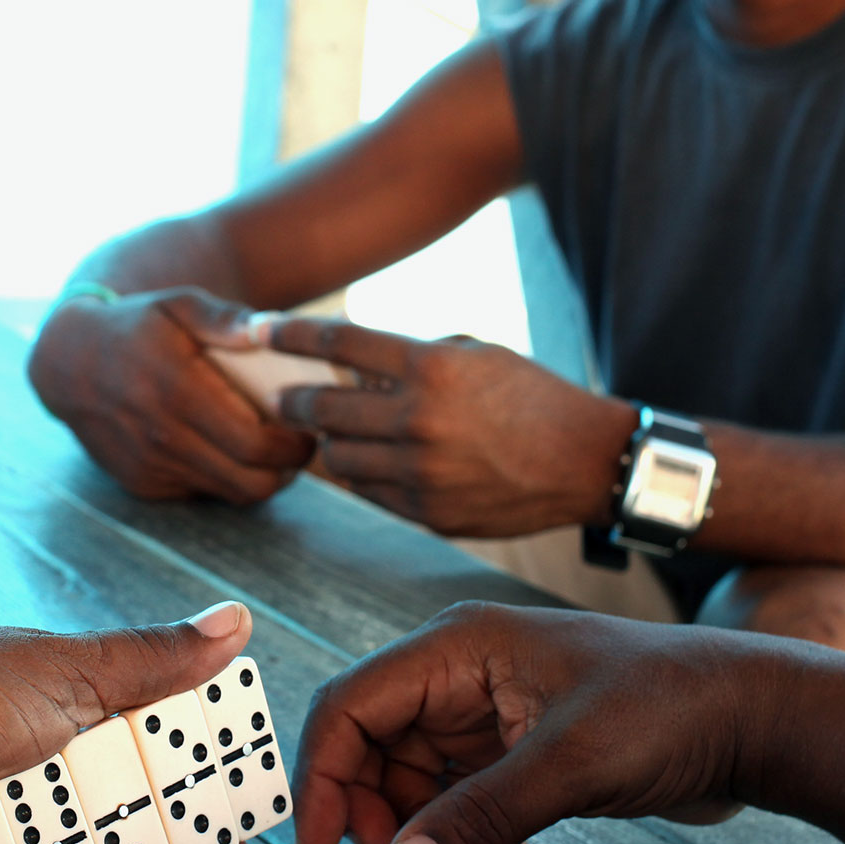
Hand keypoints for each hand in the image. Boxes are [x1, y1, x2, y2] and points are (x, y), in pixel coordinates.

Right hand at [28, 288, 316, 503]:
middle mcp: (163, 435)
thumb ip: (224, 318)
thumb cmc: (137, 326)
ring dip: (259, 478)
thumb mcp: (177, 304)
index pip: (256, 444)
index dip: (295, 447)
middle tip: (299, 446)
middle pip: (251, 481)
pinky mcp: (142, 483)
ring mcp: (151, 465)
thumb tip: (269, 329)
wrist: (68, 361)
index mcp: (178, 389)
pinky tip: (226, 451)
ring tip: (271, 450)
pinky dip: (223, 478)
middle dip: (287, 470)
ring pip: (230, 494)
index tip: (309, 430)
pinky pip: (201, 492)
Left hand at [266, 317, 635, 535]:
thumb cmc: (531, 397)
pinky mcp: (427, 512)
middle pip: (324, 409)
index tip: (260, 331)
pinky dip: (361, 474)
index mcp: (430, 369)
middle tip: (282, 397)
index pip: (338, 344)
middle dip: (294, 401)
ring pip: (338, 459)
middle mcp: (418, 420)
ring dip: (327, 443)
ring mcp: (420, 472)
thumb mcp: (473, 354)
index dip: (290, 336)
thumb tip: (350, 367)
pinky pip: (369, 493)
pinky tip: (367, 462)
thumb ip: (410, 357)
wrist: (584, 461)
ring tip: (329, 432)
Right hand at [296, 603, 776, 843]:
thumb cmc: (672, 706)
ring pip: (408, 776)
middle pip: (370, 742)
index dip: (323, 775)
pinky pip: (453, 795)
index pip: (352, 704)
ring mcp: (490, 713)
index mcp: (459, 646)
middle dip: (364, 809)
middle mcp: (463, 673)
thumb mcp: (570, 763)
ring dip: (409, 828)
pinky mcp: (518, 750)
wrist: (756, 720)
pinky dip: (451, 832)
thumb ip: (480, 819)